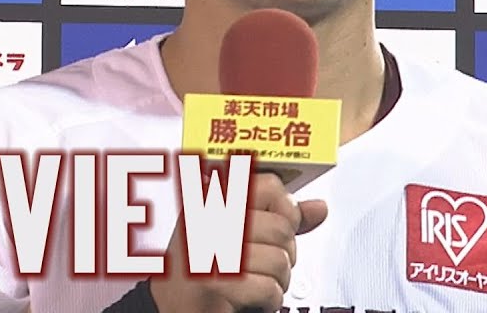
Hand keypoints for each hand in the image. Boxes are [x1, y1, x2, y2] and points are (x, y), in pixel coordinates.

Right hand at [149, 172, 327, 312]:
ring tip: (252, 283)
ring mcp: (209, 248)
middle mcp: (207, 218)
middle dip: (282, 255)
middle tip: (259, 265)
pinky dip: (267, 302)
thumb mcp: (235, 234)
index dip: (284, 211)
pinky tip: (248, 299)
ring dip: (276, 281)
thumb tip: (319, 207)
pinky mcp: (215, 282)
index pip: (270, 185)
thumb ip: (277, 218)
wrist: (168, 307)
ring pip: (280, 260)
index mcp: (210, 197)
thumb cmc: (200, 270)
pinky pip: (270, 289)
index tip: (273, 228)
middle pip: (282, 227)